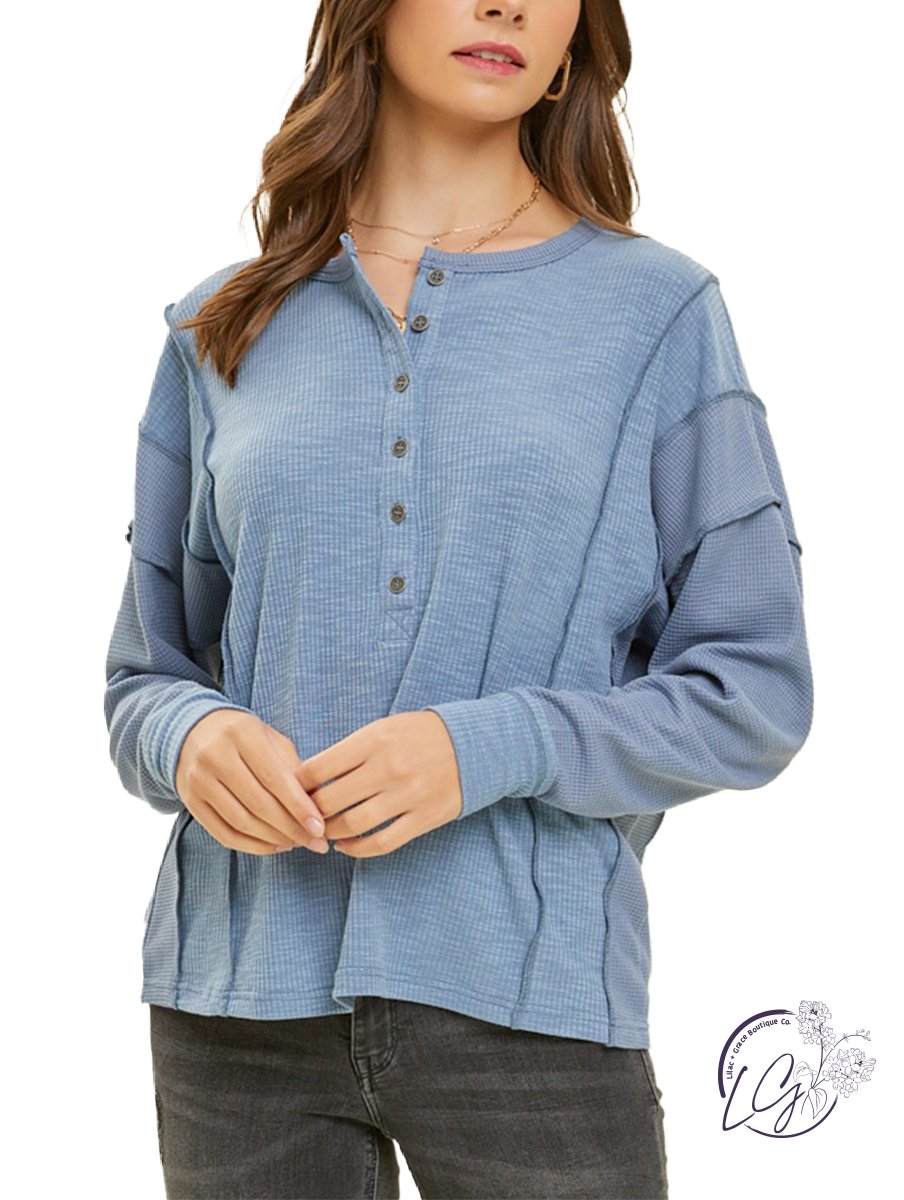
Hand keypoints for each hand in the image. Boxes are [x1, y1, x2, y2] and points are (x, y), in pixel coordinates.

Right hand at [175, 709, 329, 854]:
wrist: (194, 732)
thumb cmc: (245, 737)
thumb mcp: (271, 739)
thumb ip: (293, 768)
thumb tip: (317, 807)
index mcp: (241, 733)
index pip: (274, 777)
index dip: (299, 806)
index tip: (319, 828)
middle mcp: (215, 755)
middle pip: (258, 803)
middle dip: (291, 828)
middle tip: (315, 843)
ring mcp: (199, 780)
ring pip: (241, 822)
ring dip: (274, 839)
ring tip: (297, 843)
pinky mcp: (191, 802)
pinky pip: (224, 834)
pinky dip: (252, 846)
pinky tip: (273, 846)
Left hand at [297, 710, 462, 856]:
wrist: (473, 744)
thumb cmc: (419, 735)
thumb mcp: (383, 728)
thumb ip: (350, 751)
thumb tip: (310, 778)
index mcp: (374, 740)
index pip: (319, 768)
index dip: (298, 784)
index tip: (292, 792)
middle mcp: (388, 768)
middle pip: (330, 800)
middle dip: (309, 813)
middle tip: (303, 817)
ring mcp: (407, 795)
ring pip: (352, 824)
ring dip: (331, 833)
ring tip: (324, 831)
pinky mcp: (424, 818)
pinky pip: (382, 842)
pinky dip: (357, 850)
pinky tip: (347, 847)